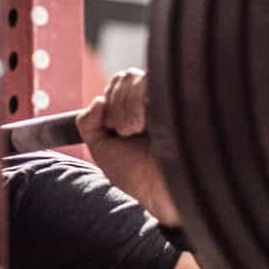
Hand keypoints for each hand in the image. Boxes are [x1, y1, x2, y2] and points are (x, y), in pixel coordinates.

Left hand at [76, 69, 181, 225]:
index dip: (110, 102)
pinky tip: (148, 126)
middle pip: (126, 76)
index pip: (120, 81)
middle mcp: (159, 99)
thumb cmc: (137, 175)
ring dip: (127, 110)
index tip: (115, 129)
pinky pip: (148, 83)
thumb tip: (97, 100)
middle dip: (116, 108)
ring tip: (139, 132)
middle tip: (128, 133)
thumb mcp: (102, 149)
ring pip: (135, 78)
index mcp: (142, 107)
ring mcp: (171, 97)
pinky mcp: (181, 97)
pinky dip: (137, 106)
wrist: (161, 191)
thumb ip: (88, 124)